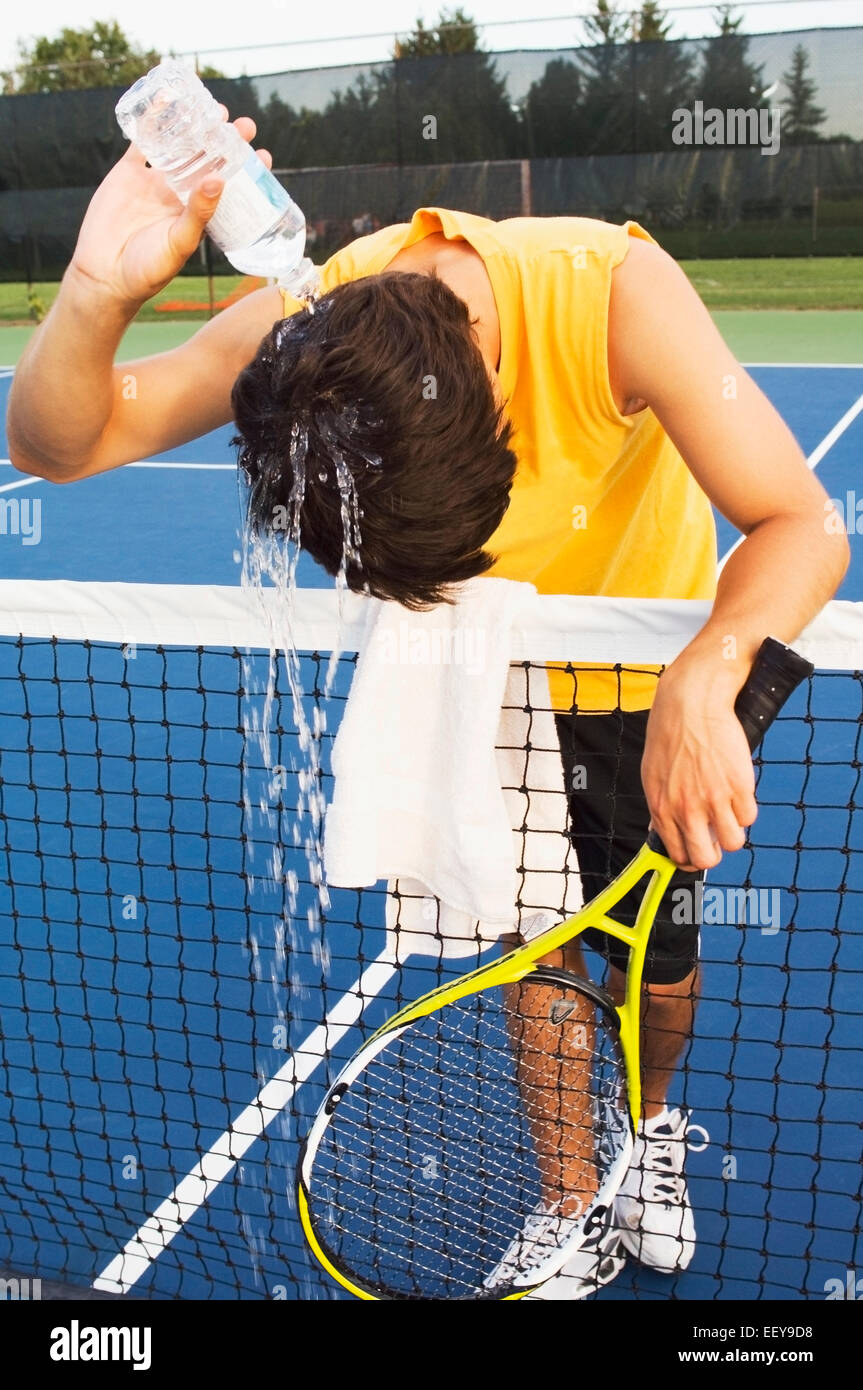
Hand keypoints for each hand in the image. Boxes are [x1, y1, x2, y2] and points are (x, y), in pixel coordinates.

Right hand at [69, 108, 271, 309]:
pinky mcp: (128, 172)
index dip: (246, 171)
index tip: (263, 156)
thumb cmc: (147, 270)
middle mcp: (180, 194)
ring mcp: (155, 181)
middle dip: (226, 141)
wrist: (104, 275)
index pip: (229, 186)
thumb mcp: (178, 244)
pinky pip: (142, 140)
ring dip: (194, 126)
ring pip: (179, 145)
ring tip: (214, 108)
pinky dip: (153, 119)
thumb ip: (198, 214)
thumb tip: (220, 179)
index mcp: (198, 213)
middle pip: (208, 160)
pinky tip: (168, 98)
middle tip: (243, 125)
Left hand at [641, 652, 757, 870]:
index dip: (692, 858)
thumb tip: (667, 831)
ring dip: (734, 830)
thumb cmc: (670, 734)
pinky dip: (746, 808)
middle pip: (707, 859)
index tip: (700, 850)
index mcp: (662, 808)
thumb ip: (662, 806)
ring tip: (730, 810)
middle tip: (717, 835)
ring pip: (734, 842)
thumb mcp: (654, 775)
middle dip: (715, 852)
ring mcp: (714, 800)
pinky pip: (749, 817)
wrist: (691, 704)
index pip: (678, 855)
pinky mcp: (739, 787)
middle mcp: (686, 809)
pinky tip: (738, 790)